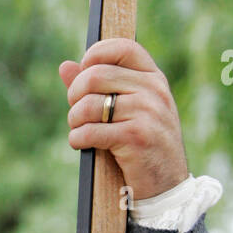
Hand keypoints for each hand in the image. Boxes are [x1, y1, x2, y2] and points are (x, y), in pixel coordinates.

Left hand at [59, 37, 188, 201]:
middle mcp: (154, 91)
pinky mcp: (136, 137)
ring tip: (78, 129)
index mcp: (154, 79)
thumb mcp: (128, 110)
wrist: (167, 185)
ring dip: (74, 120)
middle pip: (96, 75)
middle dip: (75, 94)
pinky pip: (90, 131)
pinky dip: (77, 139)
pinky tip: (80, 143)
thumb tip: (65, 66)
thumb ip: (98, 87)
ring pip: (89, 104)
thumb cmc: (142, 144)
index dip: (94, 55)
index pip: (122, 47)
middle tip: (76, 112)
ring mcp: (148, 113)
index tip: (83, 72)